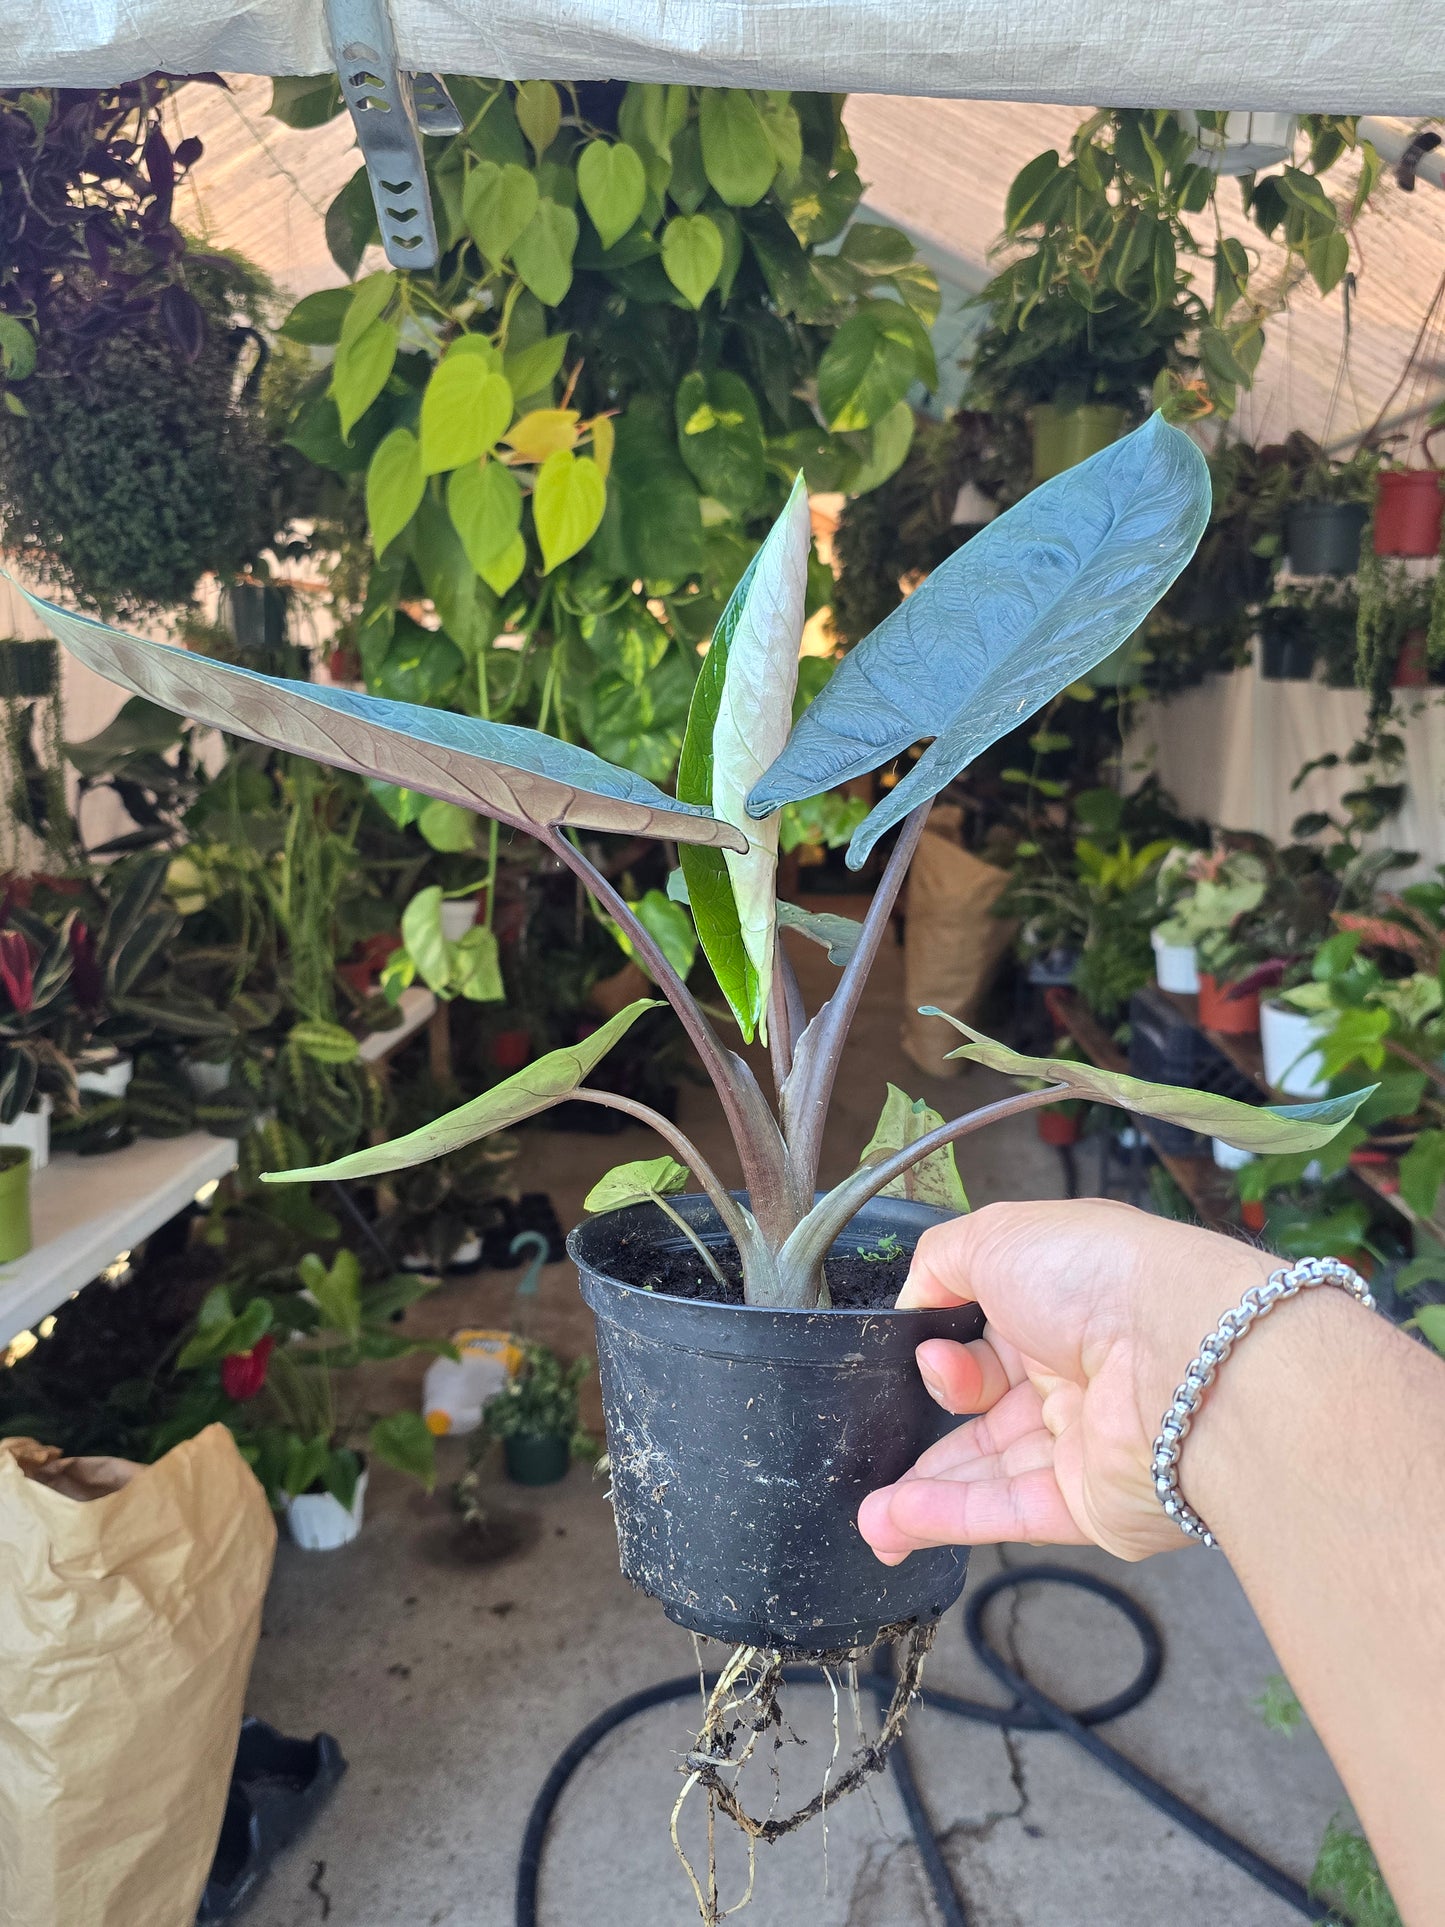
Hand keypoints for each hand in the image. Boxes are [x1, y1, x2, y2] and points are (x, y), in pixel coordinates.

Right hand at [858, 1199, 1273, 1563]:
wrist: (1185, 1360)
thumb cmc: (1099, 1278)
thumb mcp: (997, 1235)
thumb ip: (938, 1263)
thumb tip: (911, 1301)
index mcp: (1061, 1302)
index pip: (986, 1334)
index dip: (942, 1345)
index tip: (919, 1347)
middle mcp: (1076, 1370)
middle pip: (983, 1407)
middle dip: (927, 1422)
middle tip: (878, 1425)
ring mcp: (1083, 1440)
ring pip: (989, 1469)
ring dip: (922, 1489)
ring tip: (868, 1515)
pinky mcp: (1090, 1503)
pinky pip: (1009, 1512)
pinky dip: (949, 1517)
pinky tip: (893, 1521)